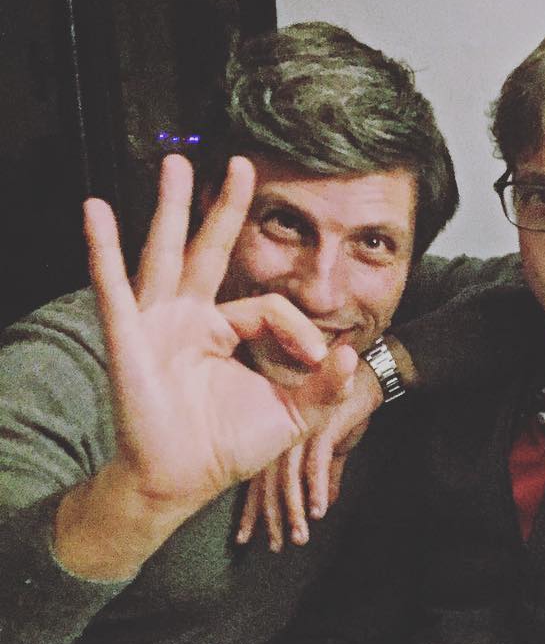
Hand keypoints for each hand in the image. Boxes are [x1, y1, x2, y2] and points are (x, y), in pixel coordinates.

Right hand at [86, 154, 357, 517]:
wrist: (182, 480)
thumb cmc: (229, 446)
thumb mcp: (292, 415)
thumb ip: (323, 385)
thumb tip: (349, 352)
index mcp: (224, 331)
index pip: (268, 307)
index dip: (298, 329)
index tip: (314, 359)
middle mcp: (188, 318)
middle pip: (209, 251)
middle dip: (222, 207)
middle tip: (238, 162)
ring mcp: (156, 324)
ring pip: (166, 255)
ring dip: (170, 209)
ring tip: (174, 163)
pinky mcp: (130, 339)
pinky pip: (115, 289)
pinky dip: (104, 251)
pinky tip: (97, 212)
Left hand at [235, 379, 378, 549]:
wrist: (366, 377)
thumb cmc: (347, 406)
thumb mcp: (333, 444)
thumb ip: (327, 473)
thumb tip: (326, 503)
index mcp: (278, 440)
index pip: (260, 481)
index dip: (253, 512)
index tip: (247, 538)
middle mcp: (282, 436)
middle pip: (270, 483)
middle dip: (271, 518)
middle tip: (276, 547)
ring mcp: (299, 431)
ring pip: (289, 477)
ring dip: (293, 510)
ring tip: (299, 537)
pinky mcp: (322, 427)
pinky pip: (316, 463)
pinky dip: (317, 488)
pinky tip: (318, 511)